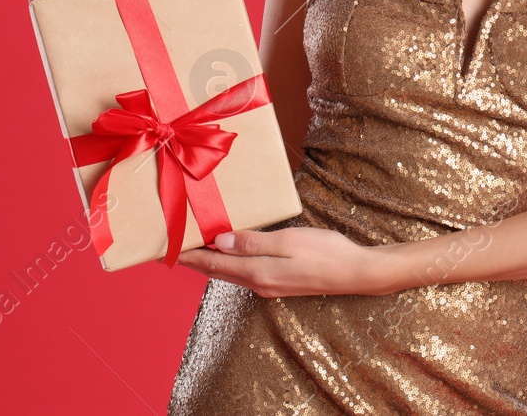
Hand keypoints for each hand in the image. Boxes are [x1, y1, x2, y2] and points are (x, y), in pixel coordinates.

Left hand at [175, 226, 396, 297]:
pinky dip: (231, 263)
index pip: (214, 265)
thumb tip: (220, 241)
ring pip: (232, 273)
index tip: (169, 248)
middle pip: (219, 271)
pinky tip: (232, 253)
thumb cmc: (326, 253)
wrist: (357, 273)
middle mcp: (260, 283)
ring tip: (197, 248)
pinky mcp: (281, 282)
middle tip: (174, 248)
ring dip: (212, 262)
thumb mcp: (288, 242)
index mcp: (258, 273)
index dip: (190, 257)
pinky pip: (246, 272)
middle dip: (196, 260)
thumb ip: (253, 243)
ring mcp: (271, 285)